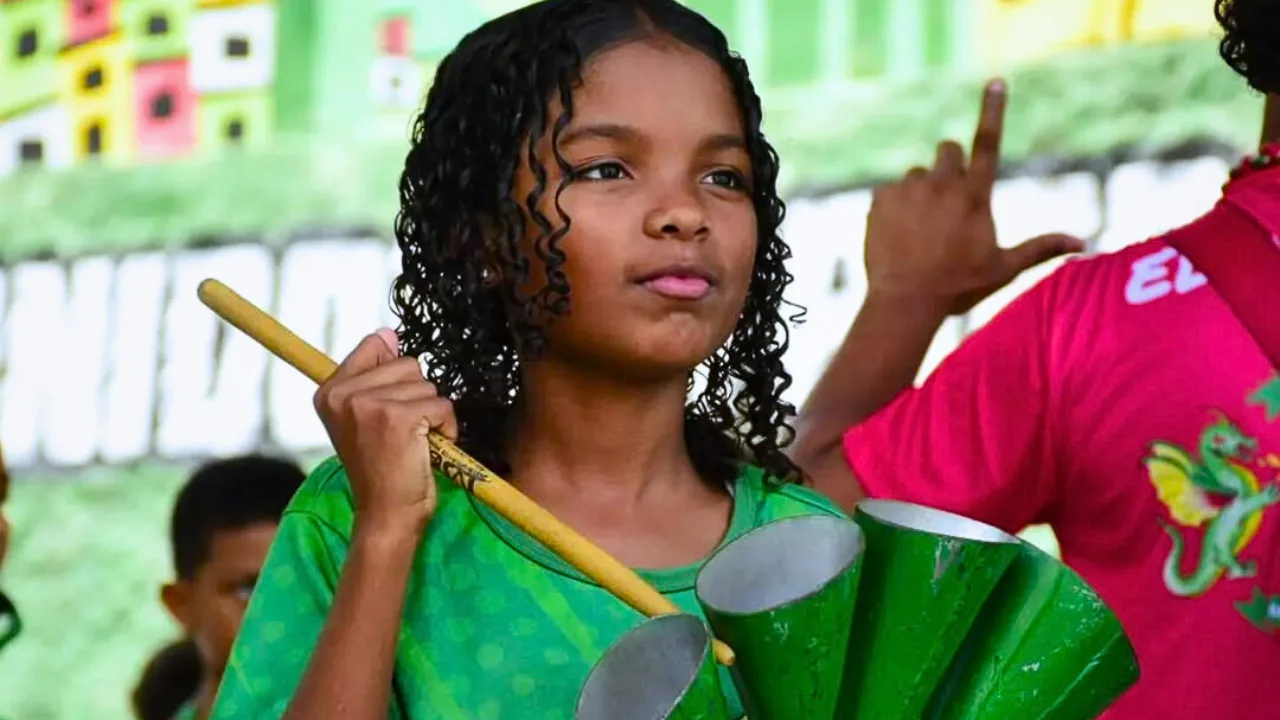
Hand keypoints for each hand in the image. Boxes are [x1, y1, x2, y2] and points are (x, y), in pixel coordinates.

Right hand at [314, 328, 457, 535]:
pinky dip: (445, 426)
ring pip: (427, 385)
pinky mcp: (398, 417)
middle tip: (401, 433)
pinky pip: (441, 404)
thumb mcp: (365, 418)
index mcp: (329, 391)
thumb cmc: (381, 469)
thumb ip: (374, 375)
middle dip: (417, 397)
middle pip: (407, 364)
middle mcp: (343, 394)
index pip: (375, 345)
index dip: (394, 376)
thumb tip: (388, 333)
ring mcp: (368, 404)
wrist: (386, 514)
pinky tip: (427, 448)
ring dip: (431, 414)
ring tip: (413, 442)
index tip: (387, 411)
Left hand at [864, 80, 1084, 315]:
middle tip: (946, 204)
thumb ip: (1040, 249)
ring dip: (920, 192)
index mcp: (975, 196)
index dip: (992, 110)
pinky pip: (889, 190)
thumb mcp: (1003, 268)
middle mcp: (942, 184)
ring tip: (919, 231)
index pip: (988, 143)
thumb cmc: (957, 287)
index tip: (996, 81)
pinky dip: (893, 207)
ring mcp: (909, 189)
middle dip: (949, 168)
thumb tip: (1084, 243)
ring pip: (917, 175)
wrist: (905, 302)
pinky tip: (897, 235)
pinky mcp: (880, 197)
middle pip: (947, 151)